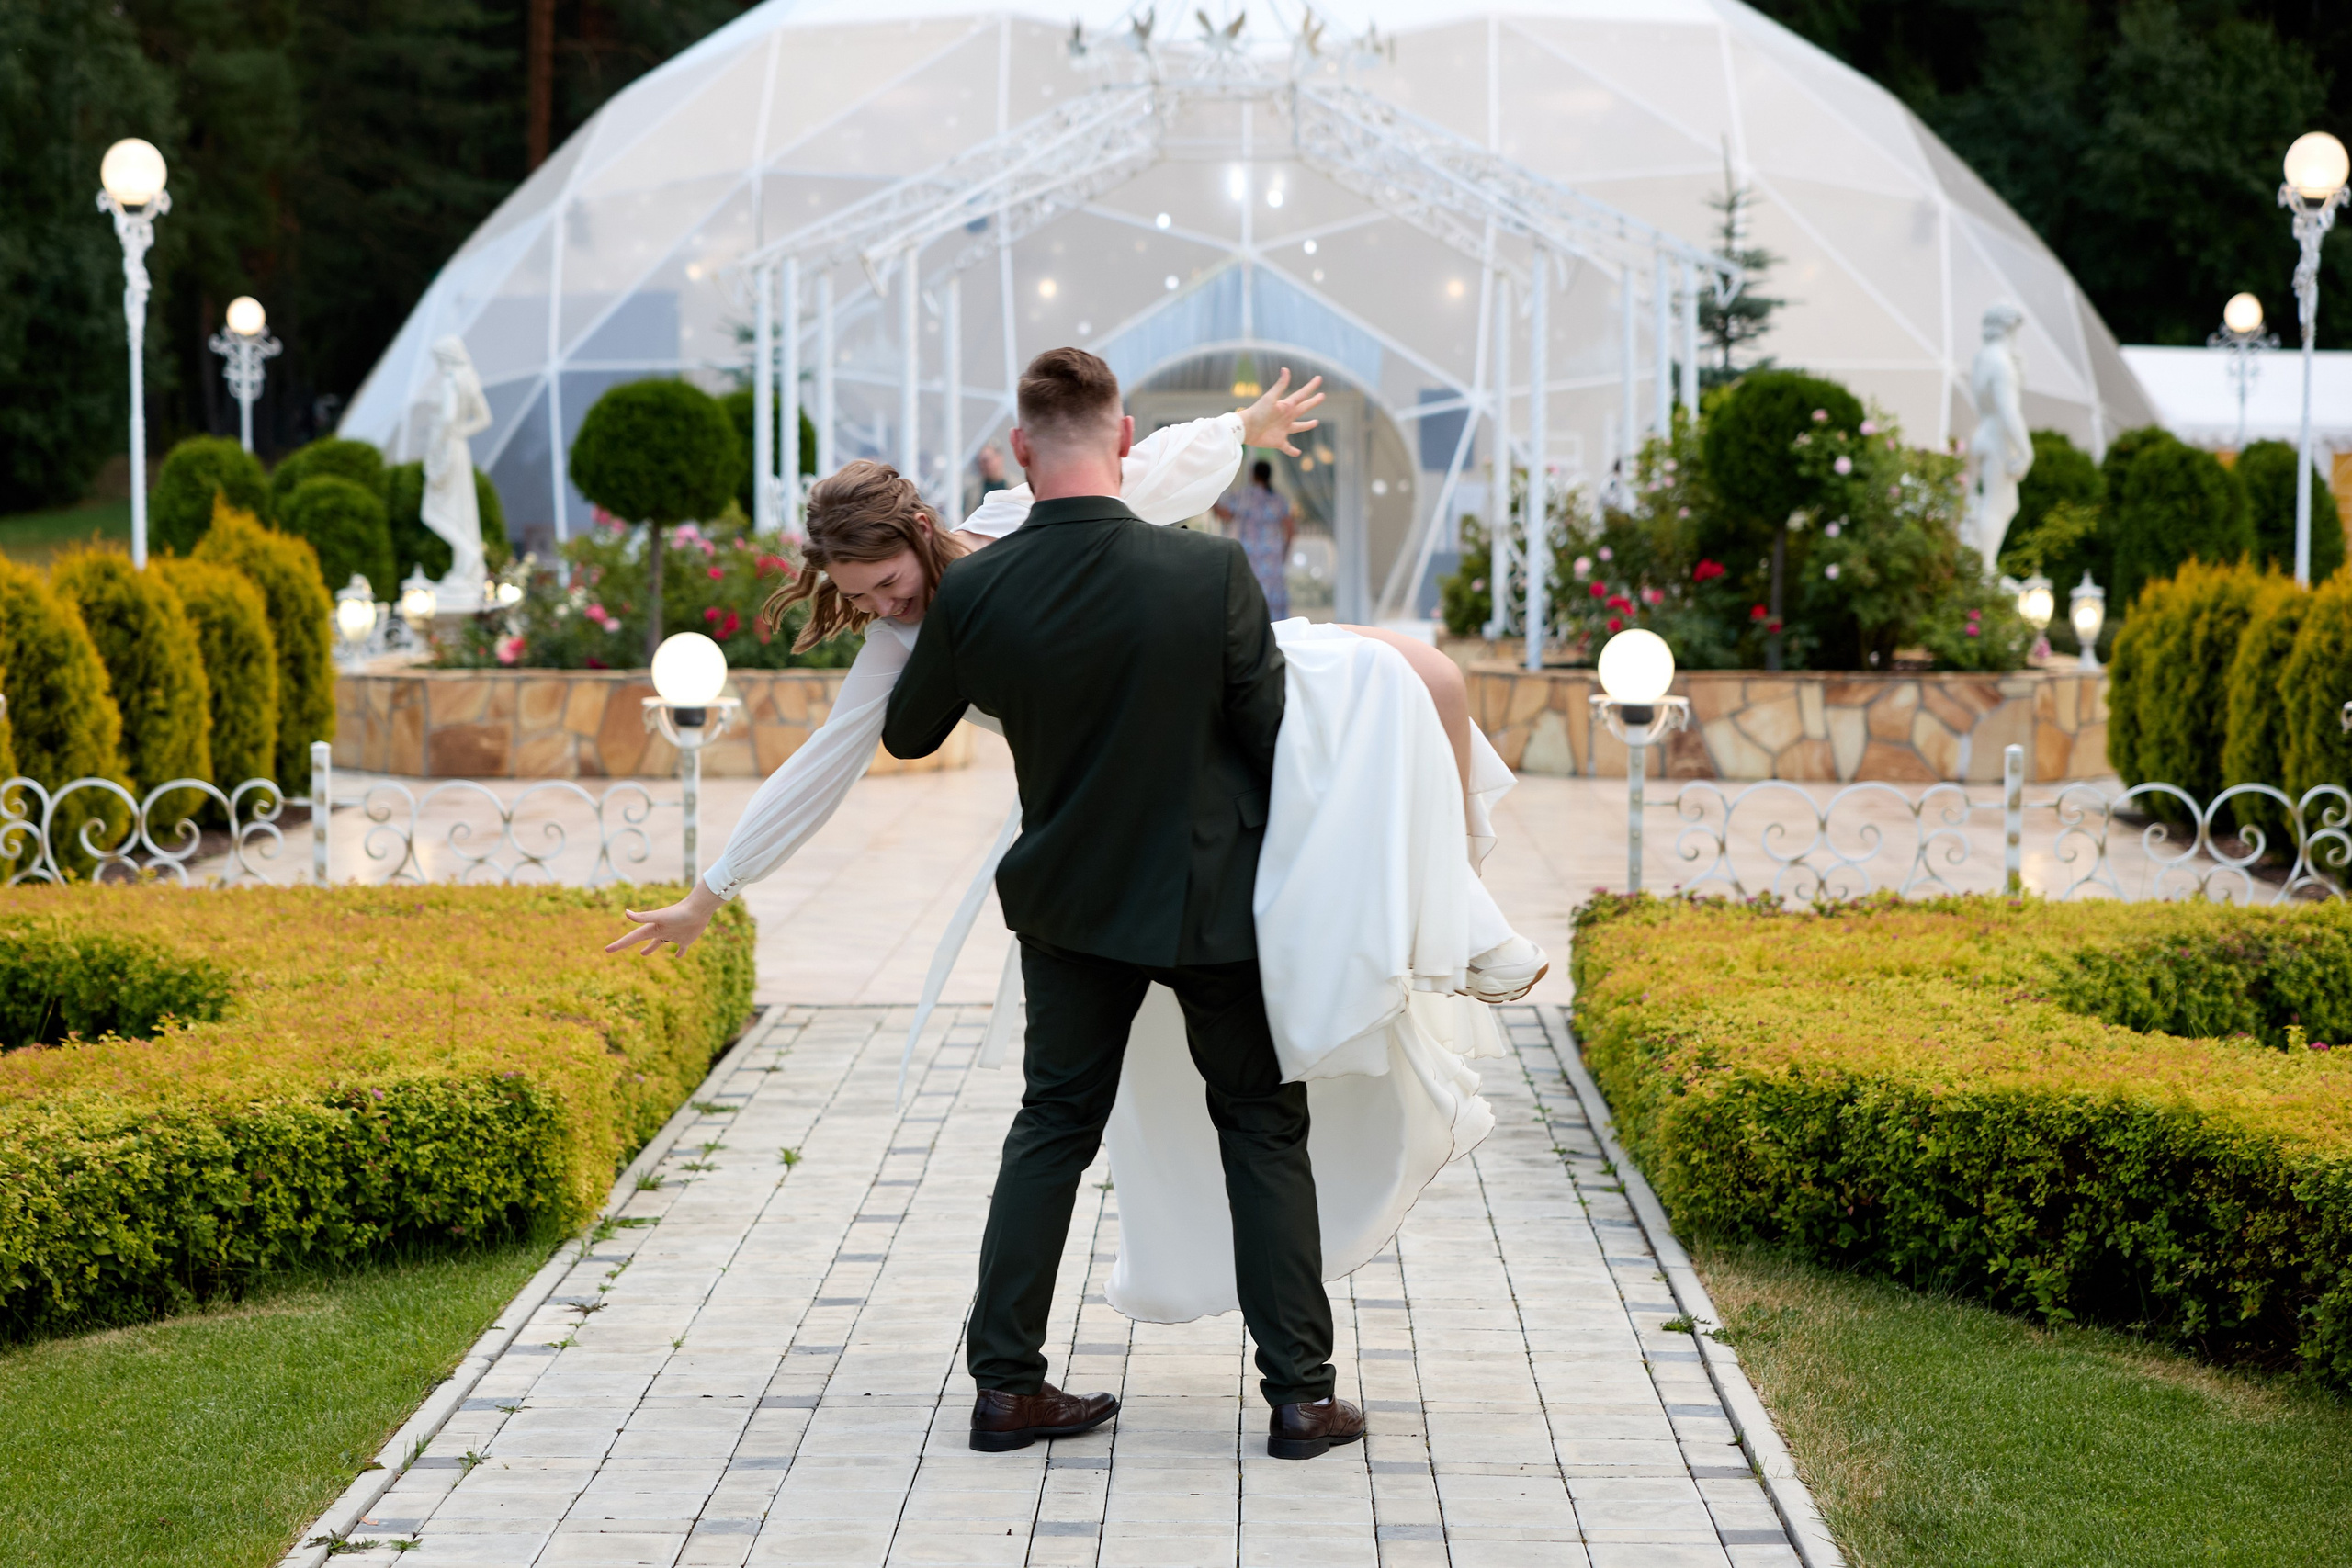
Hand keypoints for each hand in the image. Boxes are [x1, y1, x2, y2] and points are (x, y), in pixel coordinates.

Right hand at [606, 878, 726, 956]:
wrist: (699, 909)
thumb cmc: (679, 912)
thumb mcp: (659, 916)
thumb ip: (643, 916)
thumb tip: (625, 913)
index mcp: (653, 928)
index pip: (632, 938)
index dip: (619, 944)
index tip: (607, 950)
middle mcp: (661, 931)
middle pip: (643, 940)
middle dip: (630, 944)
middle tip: (619, 947)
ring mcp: (673, 935)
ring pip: (659, 944)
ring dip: (651, 948)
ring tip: (643, 954)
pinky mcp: (686, 939)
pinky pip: (681, 949)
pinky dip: (679, 953)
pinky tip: (678, 957)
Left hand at [1238, 369, 1324, 455]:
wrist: (1246, 428)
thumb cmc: (1257, 412)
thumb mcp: (1270, 398)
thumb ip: (1280, 385)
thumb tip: (1286, 369)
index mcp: (1286, 406)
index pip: (1301, 395)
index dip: (1310, 387)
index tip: (1319, 378)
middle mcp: (1286, 417)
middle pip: (1303, 409)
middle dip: (1312, 403)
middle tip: (1322, 396)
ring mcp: (1283, 429)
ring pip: (1298, 427)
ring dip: (1307, 425)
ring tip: (1315, 422)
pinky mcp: (1278, 442)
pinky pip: (1287, 447)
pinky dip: (1293, 451)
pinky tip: (1298, 453)